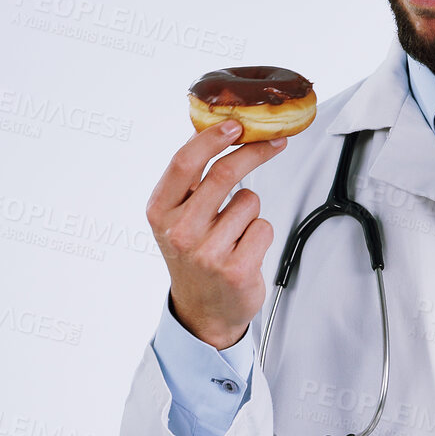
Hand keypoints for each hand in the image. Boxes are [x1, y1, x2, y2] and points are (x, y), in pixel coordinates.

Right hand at [146, 120, 290, 348]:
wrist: (202, 310)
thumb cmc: (193, 255)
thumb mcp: (176, 216)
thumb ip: (190, 179)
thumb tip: (216, 129)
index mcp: (160, 211)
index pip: (185, 162)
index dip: (212, 138)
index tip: (236, 125)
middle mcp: (180, 231)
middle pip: (225, 174)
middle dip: (255, 153)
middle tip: (274, 143)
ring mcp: (207, 252)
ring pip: (250, 201)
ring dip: (251, 210)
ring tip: (234, 233)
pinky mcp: (235, 269)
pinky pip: (263, 227)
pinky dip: (260, 233)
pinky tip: (244, 250)